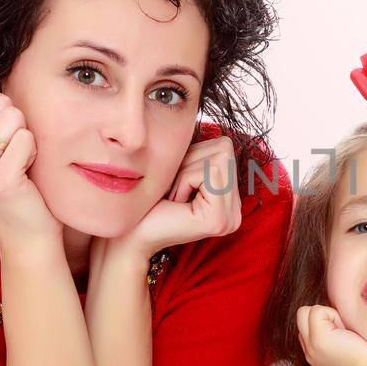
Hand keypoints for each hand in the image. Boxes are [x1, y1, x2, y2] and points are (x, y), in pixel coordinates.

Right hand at [0, 84, 61, 248]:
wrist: (22, 231)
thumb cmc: (8, 181)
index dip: (2, 113)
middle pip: (0, 103)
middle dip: (15, 124)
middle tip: (10, 153)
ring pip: (14, 118)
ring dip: (24, 139)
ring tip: (17, 163)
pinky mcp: (0, 180)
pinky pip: (27, 138)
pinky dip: (33, 152)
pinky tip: (25, 173)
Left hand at [106, 135, 242, 259]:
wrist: (130, 234)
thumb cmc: (150, 200)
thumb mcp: (179, 169)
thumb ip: (202, 152)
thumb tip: (218, 131)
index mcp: (230, 201)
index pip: (224, 148)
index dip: (194, 155)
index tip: (177, 181)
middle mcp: (236, 212)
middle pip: (224, 151)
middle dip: (191, 162)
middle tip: (174, 190)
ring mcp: (231, 219)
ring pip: (217, 160)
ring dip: (186, 172)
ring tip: (174, 197)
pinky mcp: (219, 220)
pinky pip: (208, 173)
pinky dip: (185, 180)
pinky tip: (176, 203)